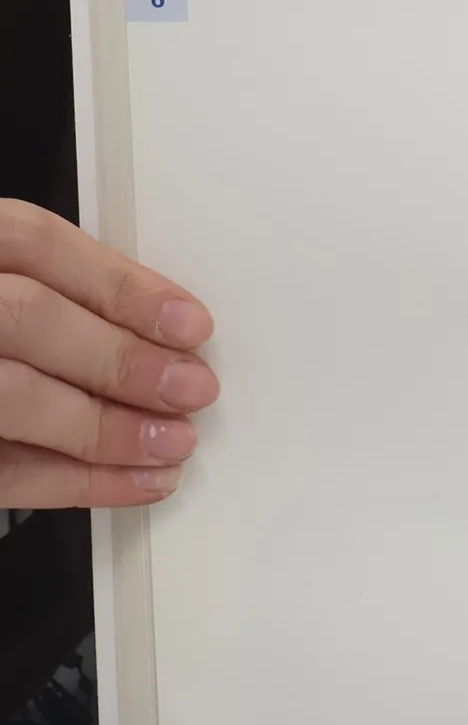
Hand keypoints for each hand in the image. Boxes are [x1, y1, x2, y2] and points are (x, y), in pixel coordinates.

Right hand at [0, 200, 217, 506]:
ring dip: (107, 427)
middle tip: (192, 388)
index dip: (119, 285)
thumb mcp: (9, 287)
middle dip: (121, 358)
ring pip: (12, 395)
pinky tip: (137, 481)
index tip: (190, 324)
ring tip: (172, 443)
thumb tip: (164, 333)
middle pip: (27, 318)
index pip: (31, 242)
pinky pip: (3, 470)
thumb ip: (65, 297)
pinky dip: (78, 482)